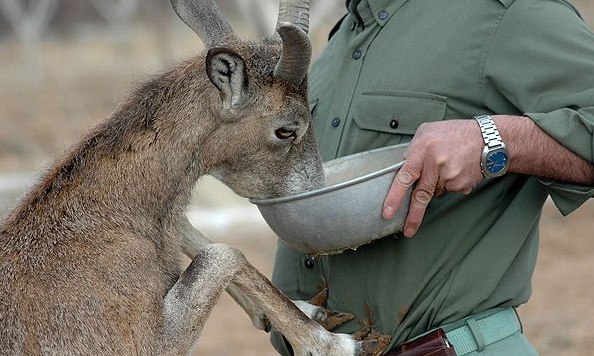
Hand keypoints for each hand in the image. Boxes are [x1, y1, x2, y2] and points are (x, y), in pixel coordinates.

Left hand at [382, 119, 484, 236]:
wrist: (488, 138)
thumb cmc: (455, 133)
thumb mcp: (427, 132)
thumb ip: (413, 150)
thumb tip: (402, 167)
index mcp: (423, 149)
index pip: (404, 177)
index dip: (395, 197)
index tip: (388, 212)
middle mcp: (435, 164)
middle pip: (420, 195)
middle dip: (413, 216)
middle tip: (407, 230)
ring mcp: (450, 176)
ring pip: (434, 192)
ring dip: (435, 185)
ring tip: (445, 167)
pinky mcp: (461, 185)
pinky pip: (448, 190)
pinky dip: (448, 184)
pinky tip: (456, 170)